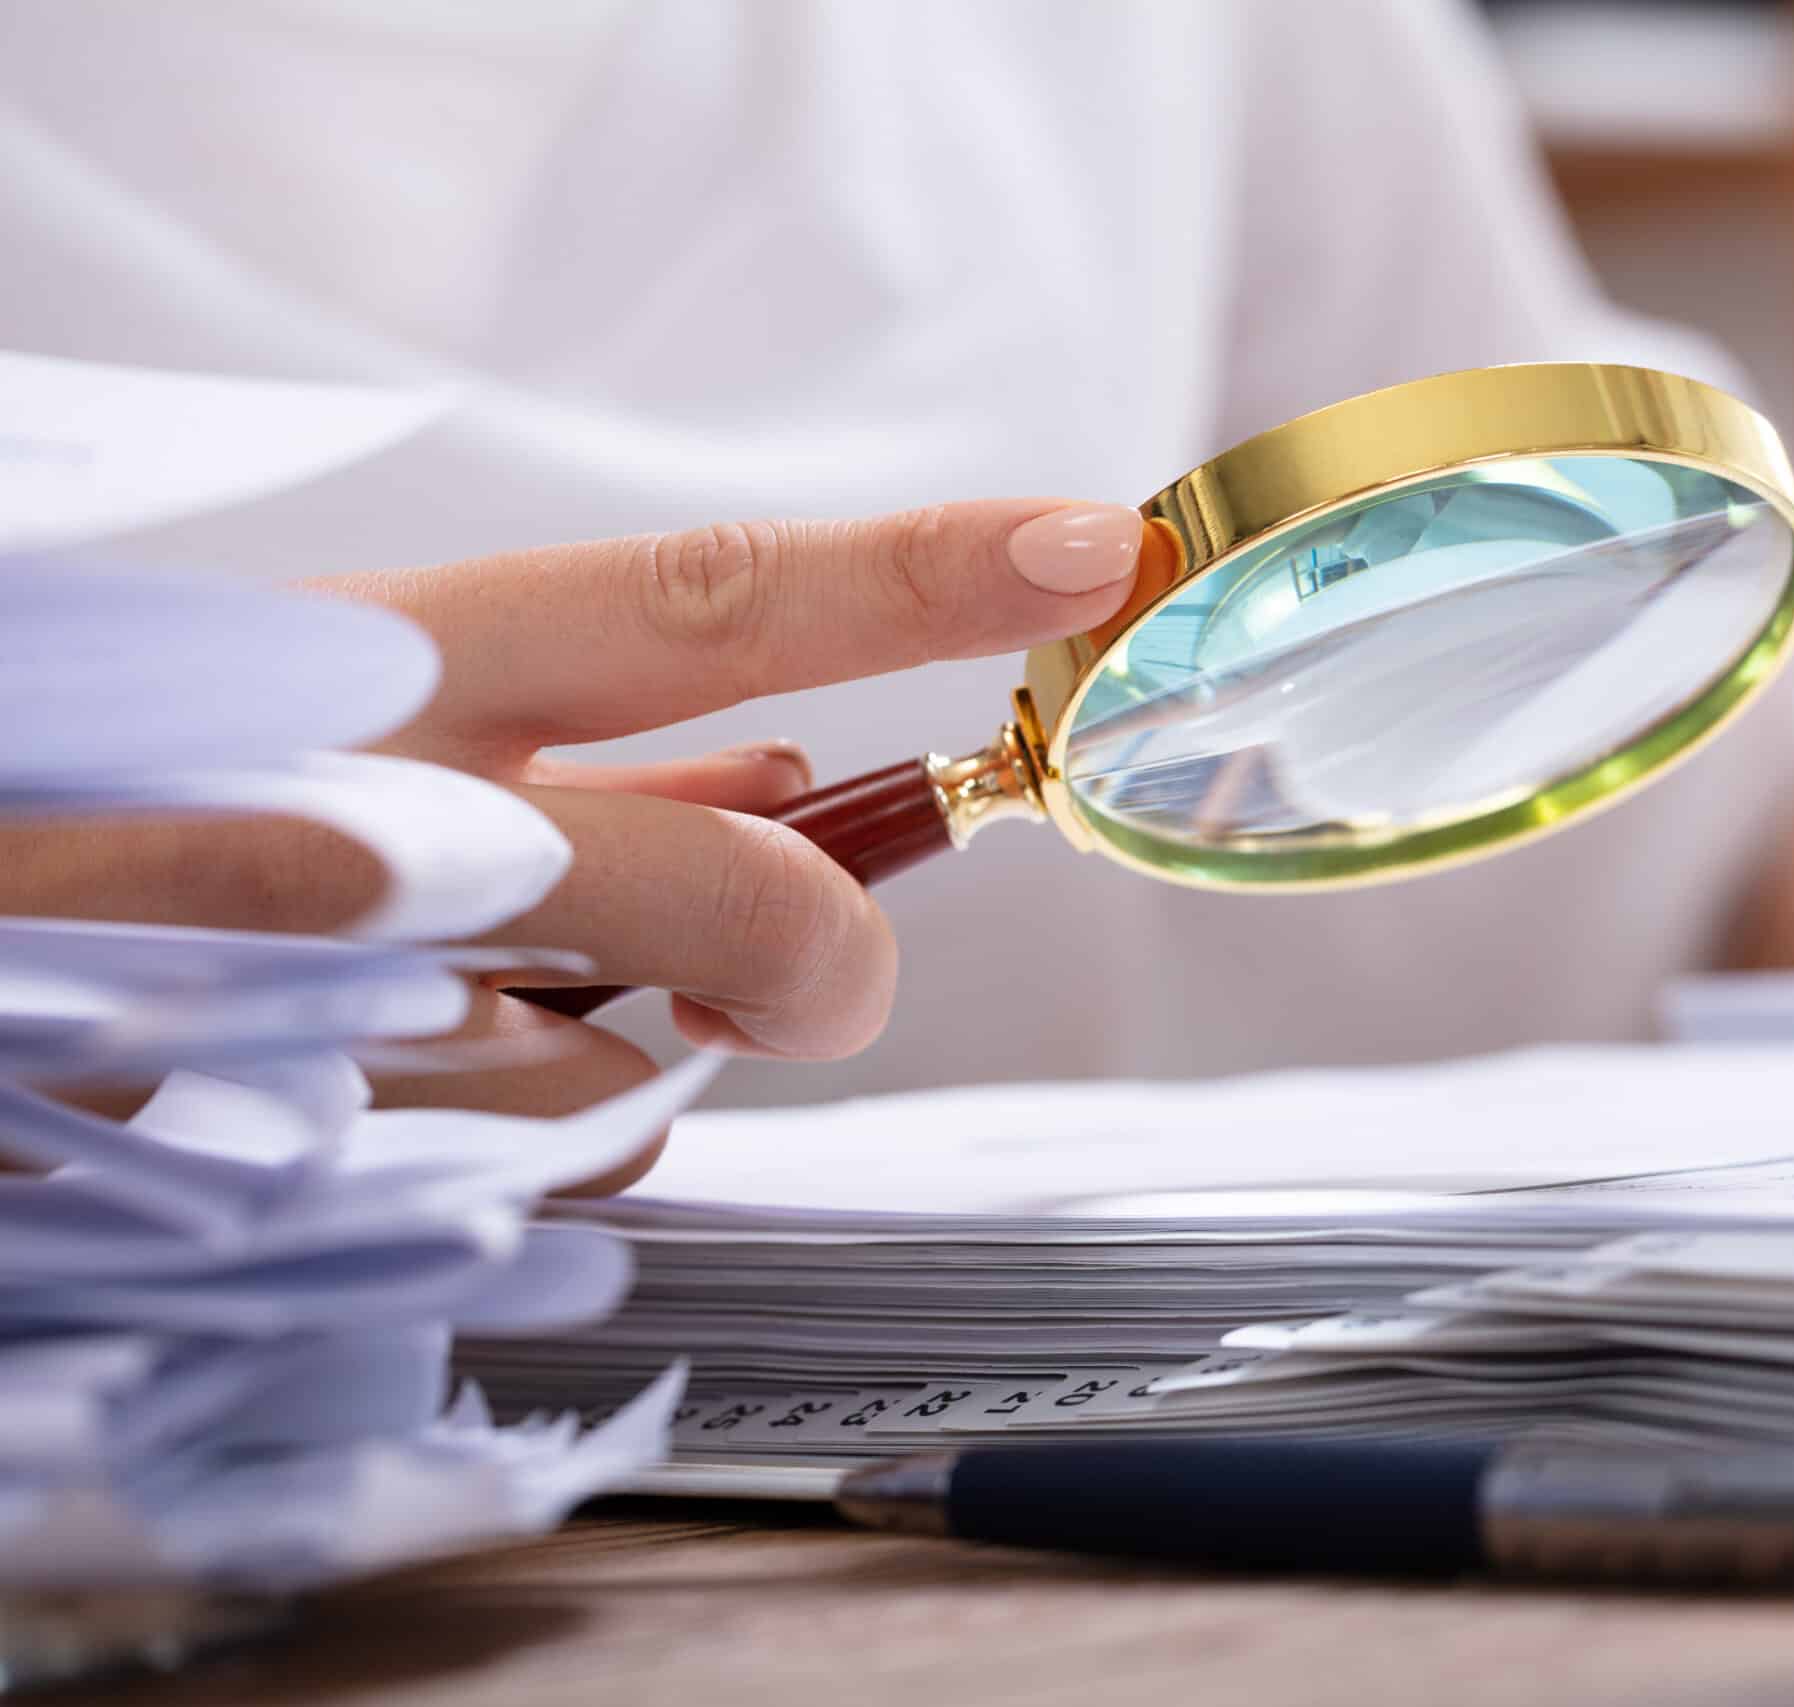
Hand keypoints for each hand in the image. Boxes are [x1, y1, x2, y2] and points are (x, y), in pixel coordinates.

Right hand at [3, 502, 1140, 1187]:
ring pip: (618, 1088)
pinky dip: (490, 1161)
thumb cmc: (103, 812)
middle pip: (731, 892)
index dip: (915, 575)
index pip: (697, 597)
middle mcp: (354, 825)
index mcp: (361, 665)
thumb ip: (564, 747)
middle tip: (815, 969)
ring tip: (409, 1013)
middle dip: (819, 946)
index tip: (1090, 550)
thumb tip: (791, 768)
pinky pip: (505, 1206)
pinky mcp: (294, 1186)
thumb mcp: (308, 714)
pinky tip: (359, 1098)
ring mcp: (322, 1022)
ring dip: (587, 1069)